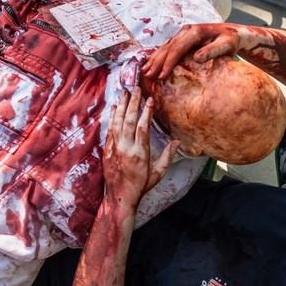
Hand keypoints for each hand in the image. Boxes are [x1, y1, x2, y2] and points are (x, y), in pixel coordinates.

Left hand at [103, 87, 179, 210]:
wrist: (119, 197)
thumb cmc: (141, 186)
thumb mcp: (158, 174)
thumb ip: (167, 156)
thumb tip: (178, 142)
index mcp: (140, 154)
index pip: (142, 127)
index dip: (146, 112)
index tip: (150, 99)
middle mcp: (125, 148)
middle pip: (128, 120)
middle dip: (132, 102)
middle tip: (136, 88)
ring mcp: (114, 149)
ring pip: (117, 122)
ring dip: (121, 106)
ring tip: (124, 92)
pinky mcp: (107, 151)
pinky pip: (109, 130)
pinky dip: (112, 117)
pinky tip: (114, 107)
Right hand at [142, 23, 241, 79]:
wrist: (234, 32)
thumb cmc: (232, 39)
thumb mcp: (226, 45)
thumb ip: (212, 51)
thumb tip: (197, 57)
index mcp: (195, 32)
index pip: (177, 48)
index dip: (168, 63)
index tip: (162, 76)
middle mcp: (186, 31)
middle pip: (168, 48)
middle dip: (156, 62)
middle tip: (148, 76)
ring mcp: (183, 33)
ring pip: (165, 47)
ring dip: (154, 59)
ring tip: (144, 71)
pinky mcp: (183, 38)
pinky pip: (168, 47)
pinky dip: (158, 56)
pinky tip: (151, 63)